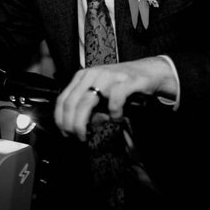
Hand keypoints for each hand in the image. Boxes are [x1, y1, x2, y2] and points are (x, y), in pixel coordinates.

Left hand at [54, 57, 174, 140]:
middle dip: (72, 125)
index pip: (63, 99)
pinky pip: (114, 100)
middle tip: (78, 137)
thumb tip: (82, 126)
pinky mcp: (126, 81)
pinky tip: (116, 119)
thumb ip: (90, 108)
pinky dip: (113, 113)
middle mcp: (93, 74)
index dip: (60, 119)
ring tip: (90, 132)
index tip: (65, 133)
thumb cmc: (122, 85)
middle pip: (72, 103)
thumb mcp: (101, 94)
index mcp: (83, 76)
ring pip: (87, 102)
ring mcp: (109, 76)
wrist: (148, 72)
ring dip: (85, 122)